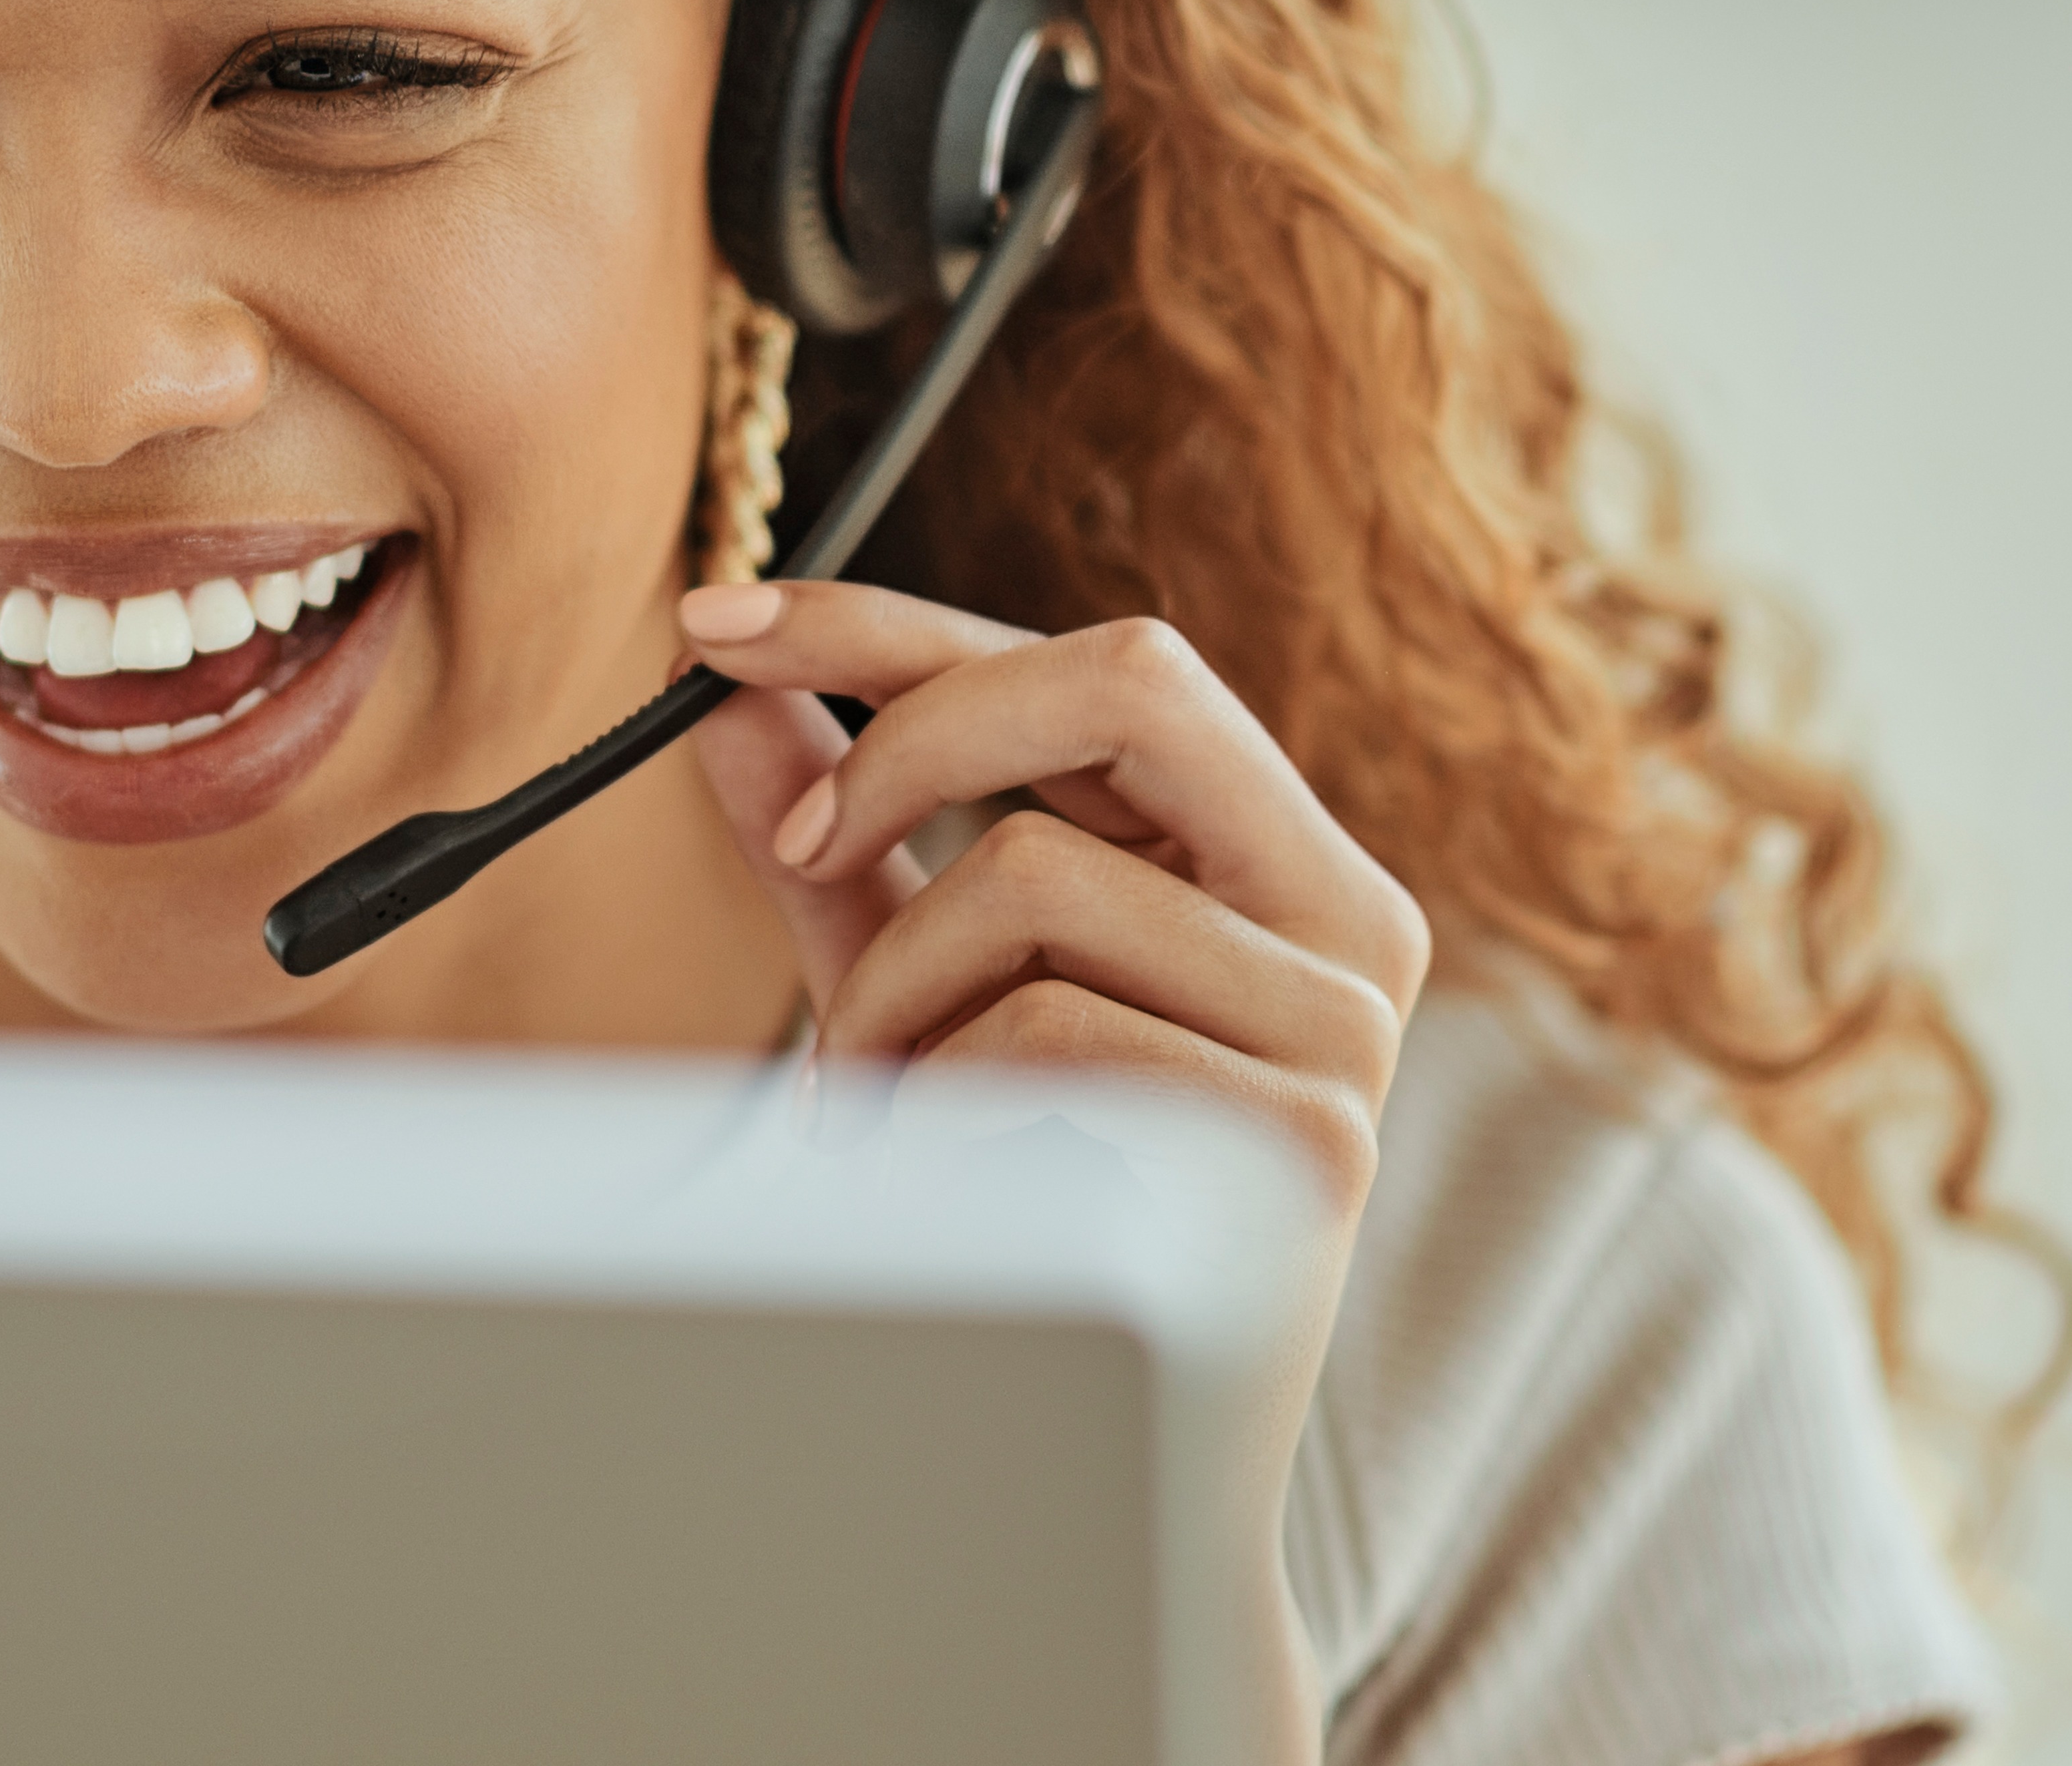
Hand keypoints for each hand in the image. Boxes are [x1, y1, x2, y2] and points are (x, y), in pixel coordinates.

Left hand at [676, 579, 1429, 1760]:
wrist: (1120, 1447)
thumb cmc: (1029, 1197)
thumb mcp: (924, 988)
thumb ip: (846, 844)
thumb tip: (732, 697)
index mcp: (1282, 858)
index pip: (1106, 660)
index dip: (899, 624)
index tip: (721, 626)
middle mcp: (1350, 917)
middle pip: (1124, 677)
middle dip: (912, 737)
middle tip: (804, 845)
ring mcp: (1346, 1029)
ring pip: (1038, 873)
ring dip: (900, 986)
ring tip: (887, 1102)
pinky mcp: (1306, 1140)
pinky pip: (1047, 1029)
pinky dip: (947, 1091)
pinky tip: (960, 1172)